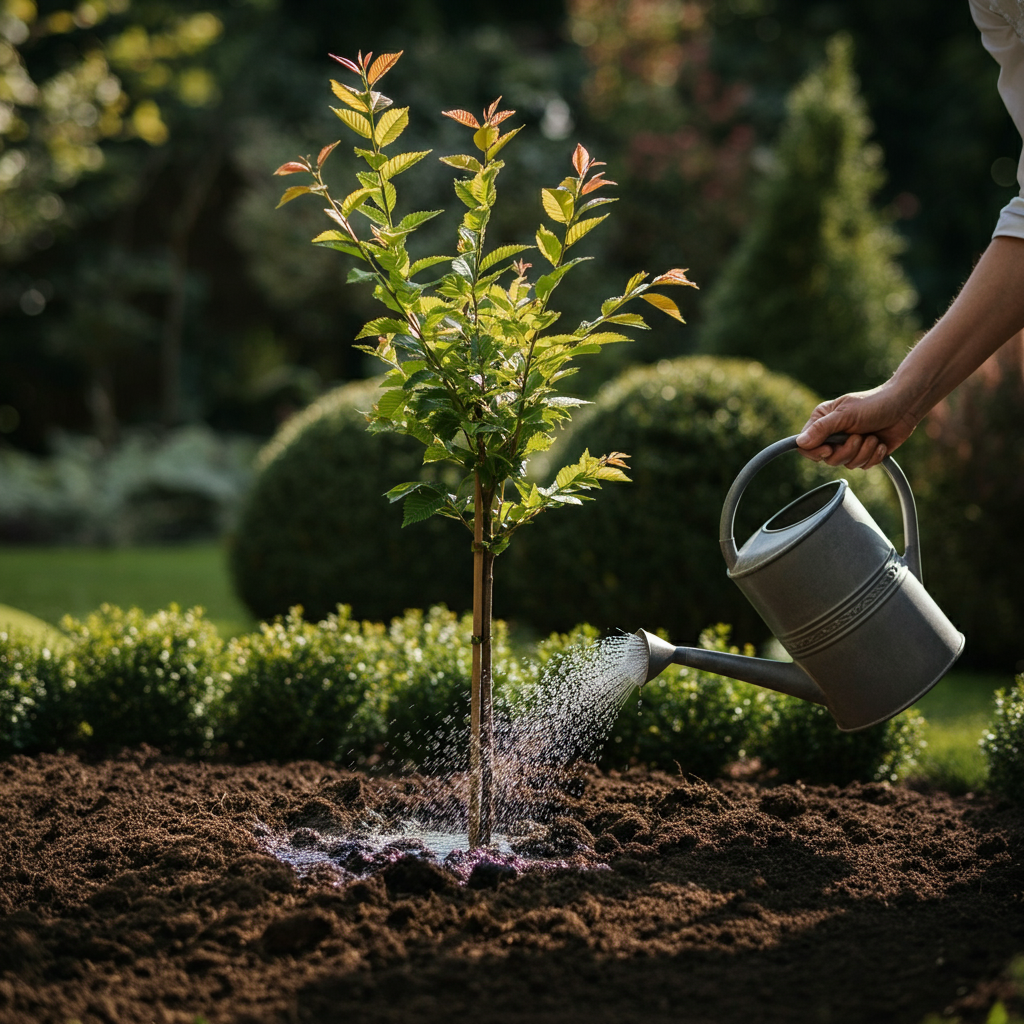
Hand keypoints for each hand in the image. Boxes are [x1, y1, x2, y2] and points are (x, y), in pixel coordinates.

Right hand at [795, 382, 918, 468]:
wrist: (905, 406)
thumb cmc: (875, 403)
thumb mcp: (845, 415)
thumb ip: (821, 429)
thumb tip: (800, 443)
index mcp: (822, 421)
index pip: (806, 445)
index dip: (816, 452)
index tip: (830, 448)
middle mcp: (833, 435)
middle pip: (828, 459)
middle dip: (847, 450)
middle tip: (858, 437)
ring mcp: (849, 445)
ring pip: (846, 464)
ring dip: (863, 452)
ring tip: (873, 437)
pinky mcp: (865, 453)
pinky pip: (863, 466)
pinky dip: (874, 456)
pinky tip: (881, 443)